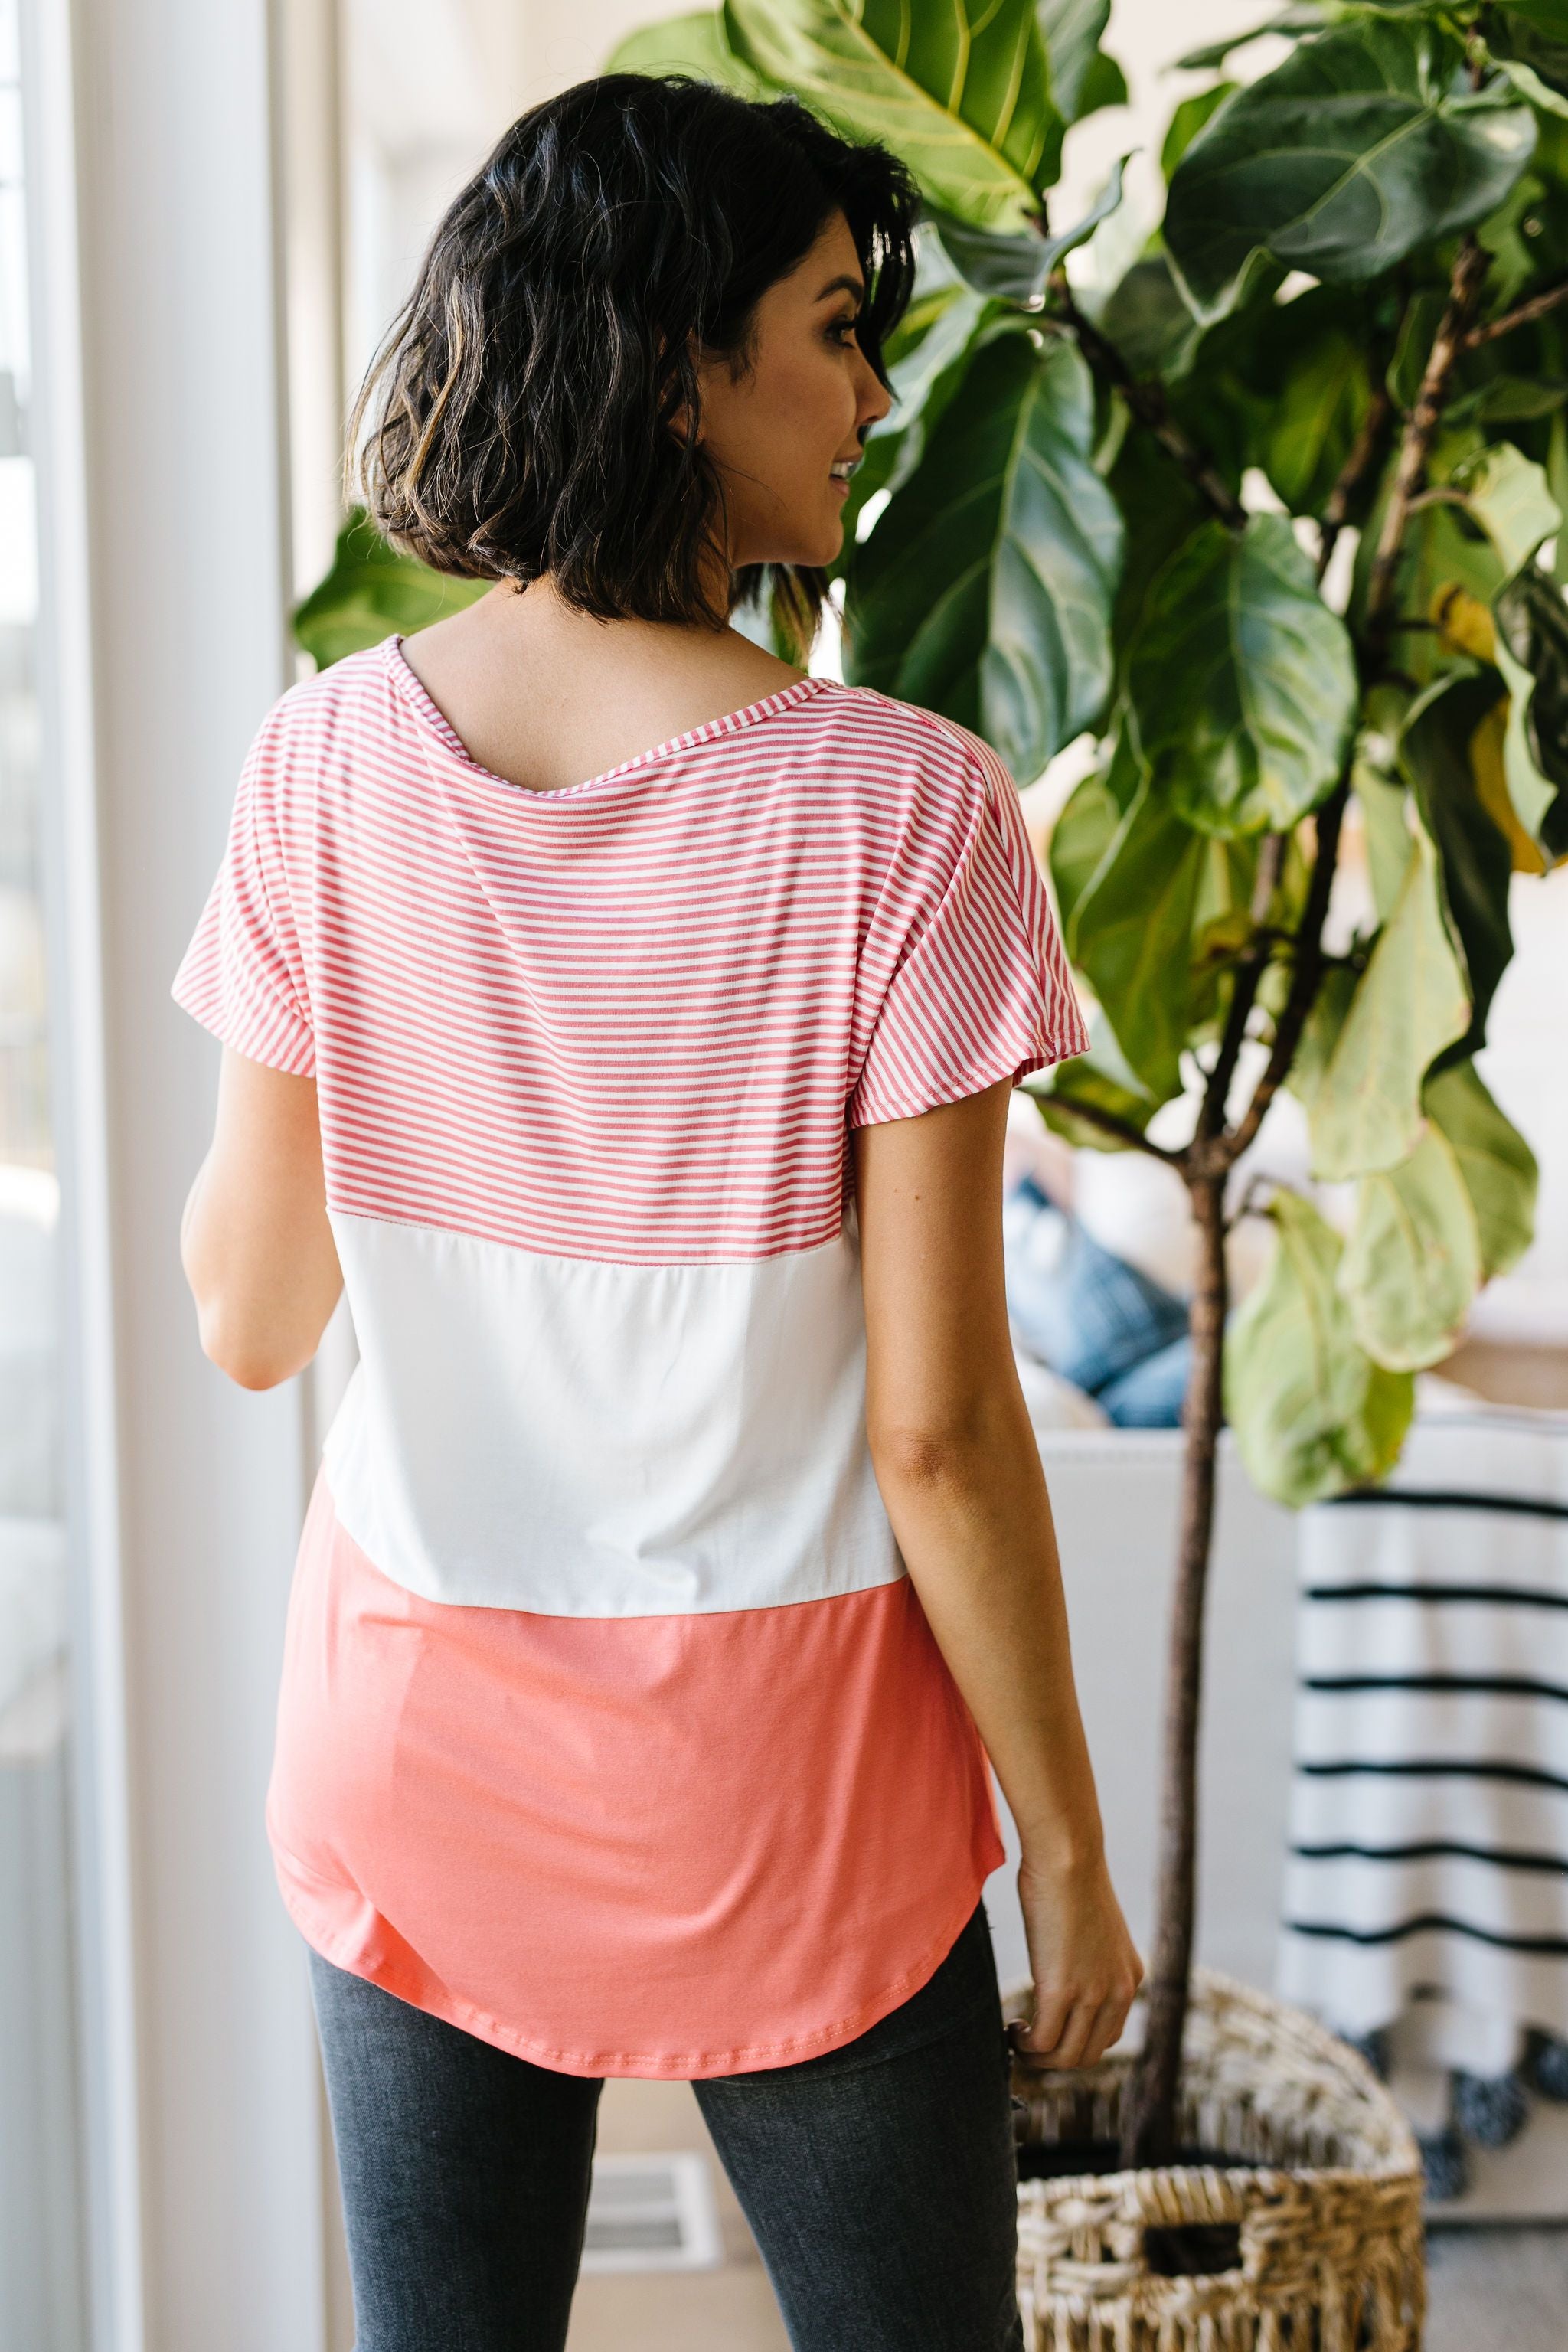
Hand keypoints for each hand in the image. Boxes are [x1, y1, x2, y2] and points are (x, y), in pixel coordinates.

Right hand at [1009, 1849, 1142, 2069]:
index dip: (1075, 2044)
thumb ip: (1087, 1954)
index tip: (1047, 2033)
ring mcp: (1093, 1994)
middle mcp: (1119, 1992)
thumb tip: (1062, 1964)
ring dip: (1038, 2058)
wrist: (1068, 1855)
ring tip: (1016, 2040)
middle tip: (1026, 2044)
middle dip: (1055, 2059)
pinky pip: (1044, 2042)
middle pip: (1088, 2055)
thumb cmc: (1069, 1876)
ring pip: (1066, 2057)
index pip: (1108, 2036)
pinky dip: (1025, 2046)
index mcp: (1130, 1977)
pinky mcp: (1062, 1991)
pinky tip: (1011, 2029)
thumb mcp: (1091, 1926)